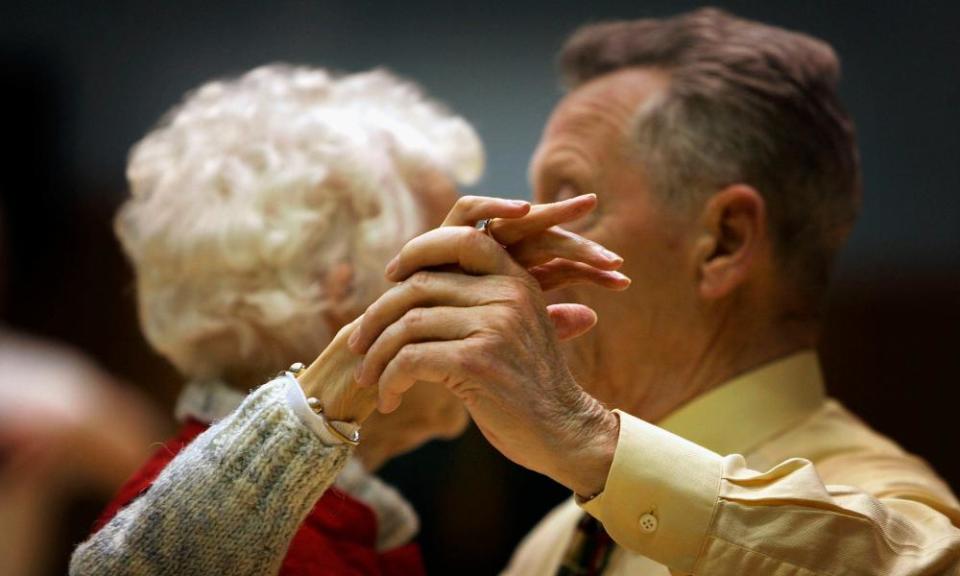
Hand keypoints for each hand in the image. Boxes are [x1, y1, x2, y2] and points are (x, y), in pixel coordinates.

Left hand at [296, 195, 627, 423]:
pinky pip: (411, 360)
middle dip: (377, 316)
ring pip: (408, 325)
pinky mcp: (476, 361)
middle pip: (419, 286)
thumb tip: (413, 283)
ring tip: (368, 380)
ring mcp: (493, 326)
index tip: (390, 278)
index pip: (460, 238)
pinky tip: (389, 398)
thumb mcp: (513, 329)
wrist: (565, 432)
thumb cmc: (528, 386)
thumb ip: (478, 301)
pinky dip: (389, 380)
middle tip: (357, 344)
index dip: (418, 251)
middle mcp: (507, 294)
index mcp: (517, 279)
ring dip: (377, 355)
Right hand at [390, 193, 629, 339]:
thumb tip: (592, 317)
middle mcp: (495, 254)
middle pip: (544, 235)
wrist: (389, 349)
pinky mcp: (442, 230)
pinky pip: (469, 209)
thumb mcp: (501, 334)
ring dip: (546, 213)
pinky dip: (494, 203)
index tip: (625, 280)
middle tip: (612, 251)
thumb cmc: (447, 345)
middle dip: (577, 238)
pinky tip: (523, 207)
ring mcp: (470, 239)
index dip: (590, 269)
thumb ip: (544, 322)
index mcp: (513, 275)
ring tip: (582, 212)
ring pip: (515, 217)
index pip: (559, 262)